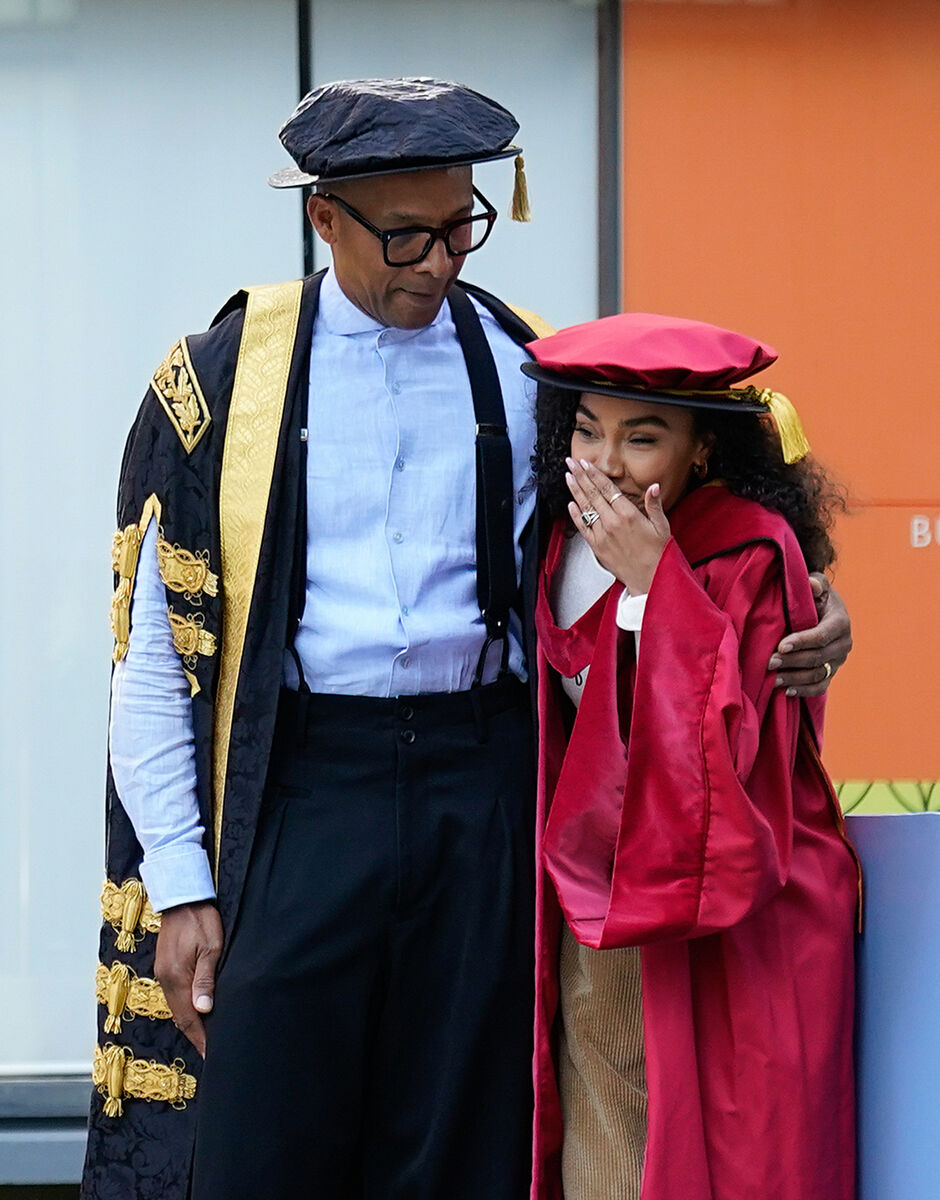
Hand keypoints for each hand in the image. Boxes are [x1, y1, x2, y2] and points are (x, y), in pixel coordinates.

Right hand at [154, 900, 222, 1057]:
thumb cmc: (201, 920)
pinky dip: (185, 1008)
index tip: (212, 1055)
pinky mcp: (165, 967)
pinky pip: (175, 995)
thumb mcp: (211, 948)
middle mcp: (166, 980)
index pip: (188, 1019)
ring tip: (206, 1038)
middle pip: (181, 1017)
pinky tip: (196, 1012)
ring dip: (190, 1024)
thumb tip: (204, 1010)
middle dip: (195, 1036)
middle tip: (211, 1053)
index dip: (200, 1038)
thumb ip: (206, 979)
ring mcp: (164, 973)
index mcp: (177, 978)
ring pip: (177, 1007)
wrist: (182, 898)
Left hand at [565, 458, 670, 595]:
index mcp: (629, 514)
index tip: (585, 463)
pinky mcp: (597, 547)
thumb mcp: (662, 526)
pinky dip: (575, 515)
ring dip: (575, 490)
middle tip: (571, 462)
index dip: (595, 474)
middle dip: (580, 476)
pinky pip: (582, 528)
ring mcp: (602, 535)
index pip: (607, 489)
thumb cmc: (658, 553)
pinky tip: (570, 504)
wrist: (649, 579)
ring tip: (568, 476)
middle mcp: (612, 523)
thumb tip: (653, 486)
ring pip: (585, 508)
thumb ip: (654, 505)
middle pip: (593, 494)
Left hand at [768, 575, 852, 695]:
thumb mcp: (816, 585)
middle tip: (770, 662)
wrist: (820, 611)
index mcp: (840, 622)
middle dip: (792, 661)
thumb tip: (812, 583)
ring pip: (817, 674)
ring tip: (773, 679)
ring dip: (795, 678)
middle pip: (818, 657)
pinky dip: (804, 691)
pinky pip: (820, 686)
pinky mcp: (831, 672)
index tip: (781, 646)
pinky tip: (787, 691)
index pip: (821, 636)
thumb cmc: (813, 596)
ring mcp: (838, 661)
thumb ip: (815, 583)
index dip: (802, 642)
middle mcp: (843, 643)